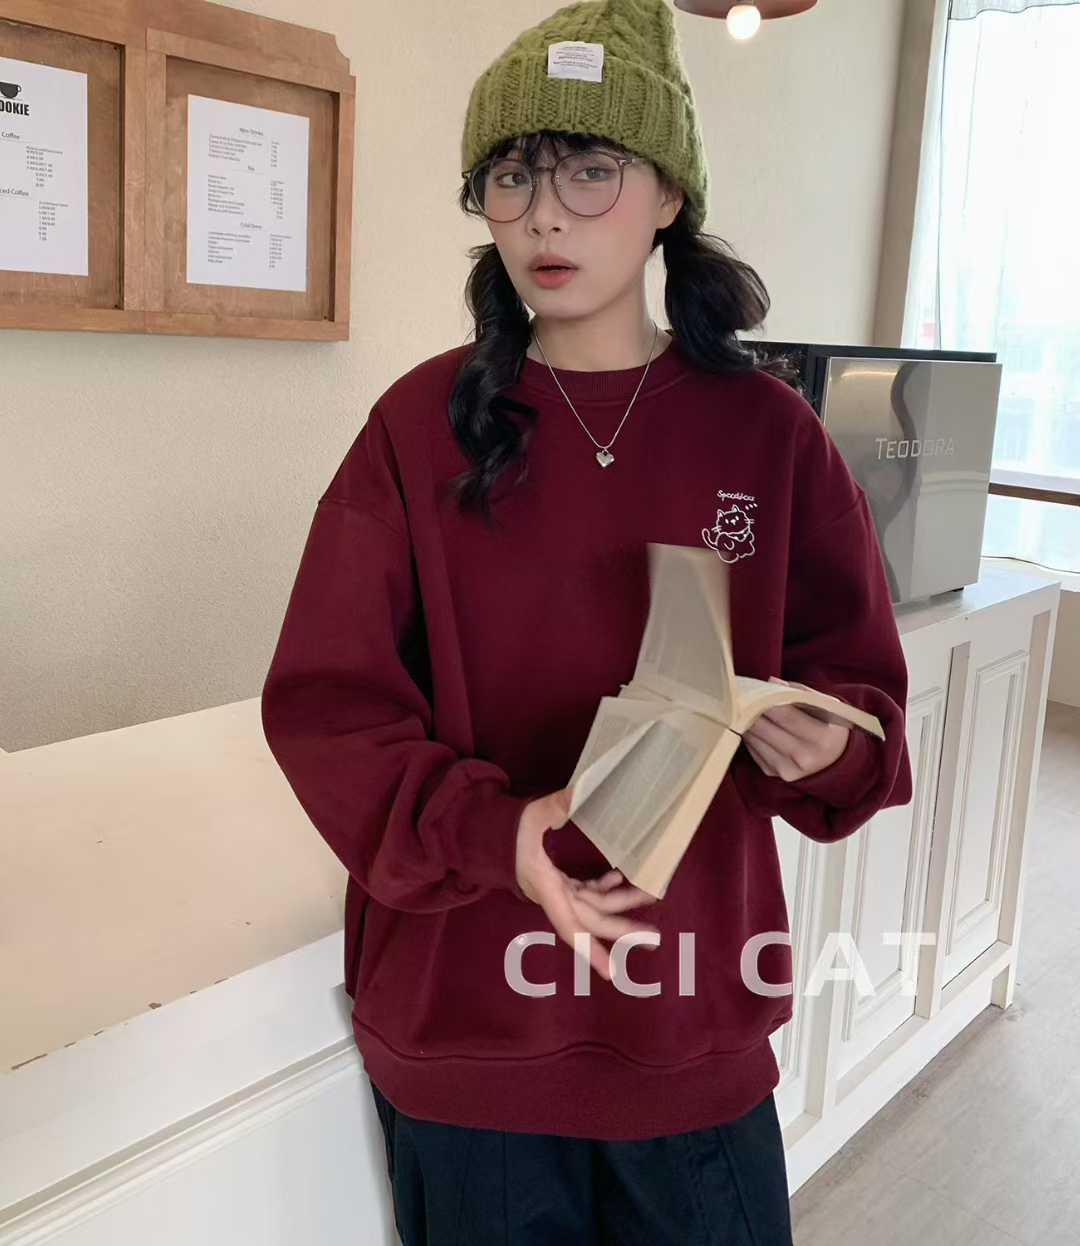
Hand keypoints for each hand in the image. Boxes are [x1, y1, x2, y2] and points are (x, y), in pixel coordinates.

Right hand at [514, 787, 659, 981]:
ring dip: (619, 902)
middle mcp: (552, 896)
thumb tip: (580, 791)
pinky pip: (584, 893)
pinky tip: (616, 877)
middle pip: (591, 919)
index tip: (611, 973)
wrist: (484, 836)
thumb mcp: (530, 816)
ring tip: (649, 895)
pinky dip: (602, 888)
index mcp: (545, 887)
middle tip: (654, 935)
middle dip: (622, 928)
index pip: (570, 925)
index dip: (590, 949)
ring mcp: (555, 891)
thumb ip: (555, 807)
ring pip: (592, 905)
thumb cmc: (506, 830)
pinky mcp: (556, 883)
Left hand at [742, 676, 849, 781]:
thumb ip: (800, 692)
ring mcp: (786, 768)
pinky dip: (750, 734)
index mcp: (821, 739)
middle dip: (749, 709)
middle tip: (741, 695)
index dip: (765, 700)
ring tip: (744, 707)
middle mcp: (803, 758)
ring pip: (753, 738)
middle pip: (763, 728)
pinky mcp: (772, 773)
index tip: (753, 689)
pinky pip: (751, 749)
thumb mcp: (826, 706)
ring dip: (745, 721)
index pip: (784, 715)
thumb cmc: (829, 726)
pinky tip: (754, 724)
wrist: (836, 760)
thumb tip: (771, 682)